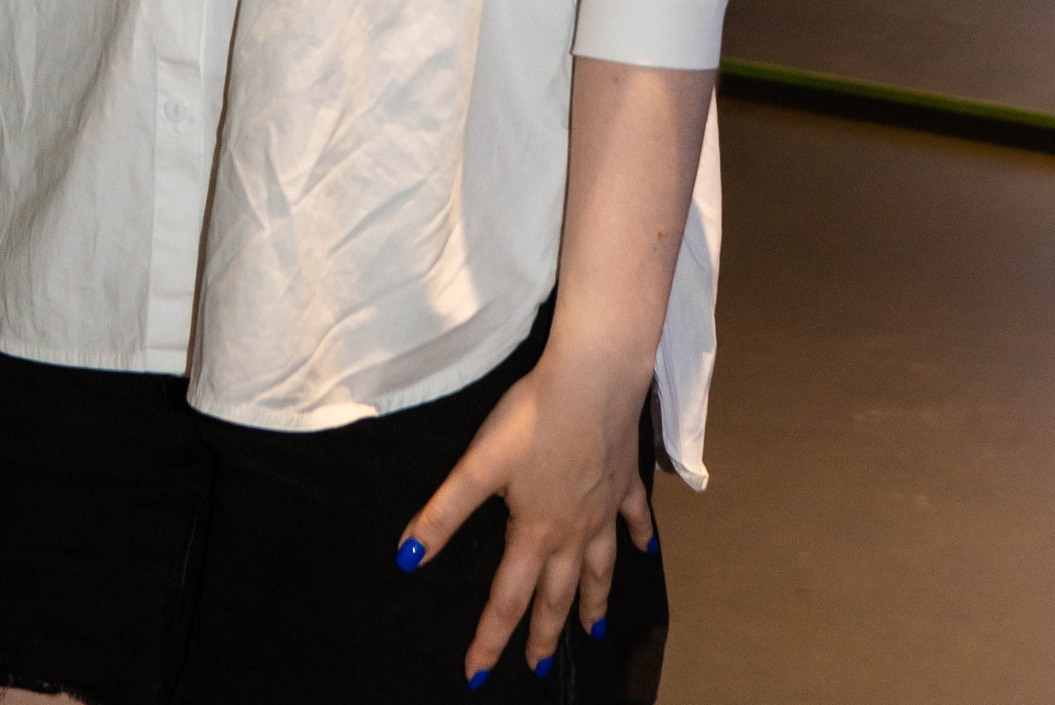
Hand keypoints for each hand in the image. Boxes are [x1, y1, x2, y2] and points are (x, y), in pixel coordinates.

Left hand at [398, 342, 652, 678]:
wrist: (592, 380)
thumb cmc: (532, 418)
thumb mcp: (478, 466)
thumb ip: (444, 514)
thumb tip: (407, 560)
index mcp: (534, 531)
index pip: (507, 599)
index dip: (489, 639)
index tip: (477, 675)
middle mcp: (572, 530)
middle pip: (557, 594)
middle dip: (544, 633)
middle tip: (538, 667)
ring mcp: (604, 508)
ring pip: (600, 567)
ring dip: (594, 601)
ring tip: (593, 630)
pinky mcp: (625, 481)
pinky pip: (634, 518)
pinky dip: (641, 536)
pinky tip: (647, 550)